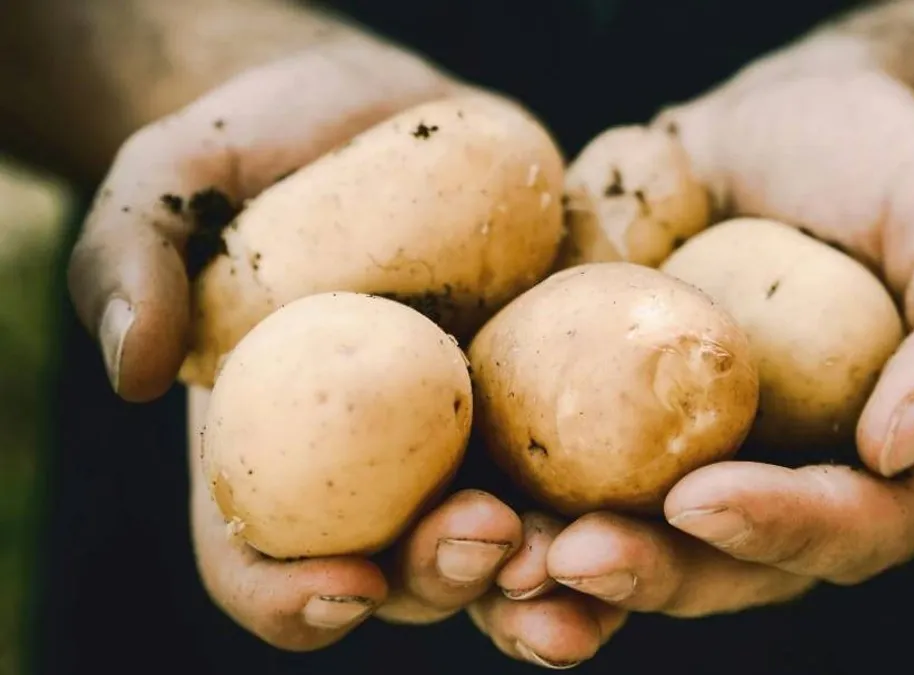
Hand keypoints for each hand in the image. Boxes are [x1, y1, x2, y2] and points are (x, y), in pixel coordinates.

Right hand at [67, 40, 620, 660]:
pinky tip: (665, 487)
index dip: (292, 598)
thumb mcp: (173, 180)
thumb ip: (130, 258)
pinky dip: (624, 492)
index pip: (261, 565)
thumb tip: (135, 369)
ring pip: (511, 547)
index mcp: (271, 456)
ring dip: (552, 575)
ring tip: (588, 552)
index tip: (345, 584)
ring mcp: (469, 442)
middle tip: (489, 536)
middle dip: (448, 578)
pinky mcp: (550, 394)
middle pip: (405, 573)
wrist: (370, 111)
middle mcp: (375, 475)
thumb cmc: (255, 151)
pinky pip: (590, 463)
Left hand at [540, 67, 913, 618]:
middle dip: (649, 574)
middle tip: (577, 557)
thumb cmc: (879, 168)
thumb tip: (906, 444)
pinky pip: (550, 489)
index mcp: (878, 471)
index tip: (705, 499)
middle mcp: (775, 489)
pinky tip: (450, 509)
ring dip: (557, 581)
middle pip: (721, 570)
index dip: (779, 531)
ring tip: (499, 561)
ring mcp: (680, 467)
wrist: (773, 127)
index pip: (844, 530)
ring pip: (626, 556)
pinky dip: (502, 510)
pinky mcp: (600, 430)